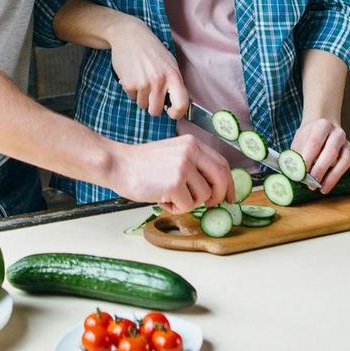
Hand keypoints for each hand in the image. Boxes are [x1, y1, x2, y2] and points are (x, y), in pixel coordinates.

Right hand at [108, 13, 188, 119]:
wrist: (130, 35)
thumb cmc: (152, 50)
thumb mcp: (170, 63)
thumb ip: (174, 83)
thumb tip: (177, 105)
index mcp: (173, 75)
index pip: (181, 104)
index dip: (177, 113)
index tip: (171, 112)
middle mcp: (159, 81)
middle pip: (156, 111)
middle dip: (153, 106)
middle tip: (152, 93)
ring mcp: (143, 83)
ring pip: (143, 105)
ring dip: (142, 96)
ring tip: (142, 78)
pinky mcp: (129, 84)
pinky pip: (132, 98)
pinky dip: (132, 91)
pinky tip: (134, 76)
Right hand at [113, 135, 234, 213]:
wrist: (119, 165)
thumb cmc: (144, 164)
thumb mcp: (174, 154)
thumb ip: (194, 164)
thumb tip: (215, 187)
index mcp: (193, 143)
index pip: (222, 163)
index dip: (229, 183)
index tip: (230, 197)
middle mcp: (192, 152)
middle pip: (222, 178)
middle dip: (219, 196)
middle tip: (210, 204)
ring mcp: (184, 166)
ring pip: (204, 196)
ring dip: (189, 202)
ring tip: (170, 194)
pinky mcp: (175, 182)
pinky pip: (187, 205)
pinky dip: (175, 207)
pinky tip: (161, 197)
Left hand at [290, 118, 349, 193]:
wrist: (321, 124)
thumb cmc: (308, 136)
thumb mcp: (298, 140)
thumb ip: (295, 154)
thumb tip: (292, 172)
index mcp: (322, 125)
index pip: (315, 143)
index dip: (307, 159)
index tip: (301, 173)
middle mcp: (337, 133)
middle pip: (330, 152)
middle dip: (319, 170)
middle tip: (310, 183)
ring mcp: (347, 143)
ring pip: (345, 160)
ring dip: (333, 177)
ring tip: (322, 188)